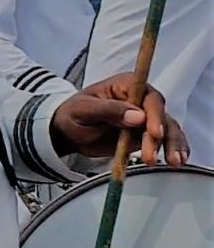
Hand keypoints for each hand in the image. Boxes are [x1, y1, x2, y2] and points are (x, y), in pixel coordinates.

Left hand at [51, 72, 188, 165]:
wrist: (69, 133)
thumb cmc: (73, 114)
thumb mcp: (84, 110)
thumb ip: (109, 110)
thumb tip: (138, 116)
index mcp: (126, 85)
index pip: (148, 97)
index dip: (154, 114)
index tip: (154, 132)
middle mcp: (141, 99)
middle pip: (161, 115)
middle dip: (161, 137)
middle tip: (151, 156)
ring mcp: (146, 118)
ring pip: (168, 129)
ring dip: (172, 145)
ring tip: (173, 162)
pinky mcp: (146, 135)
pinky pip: (165, 141)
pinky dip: (173, 149)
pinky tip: (178, 160)